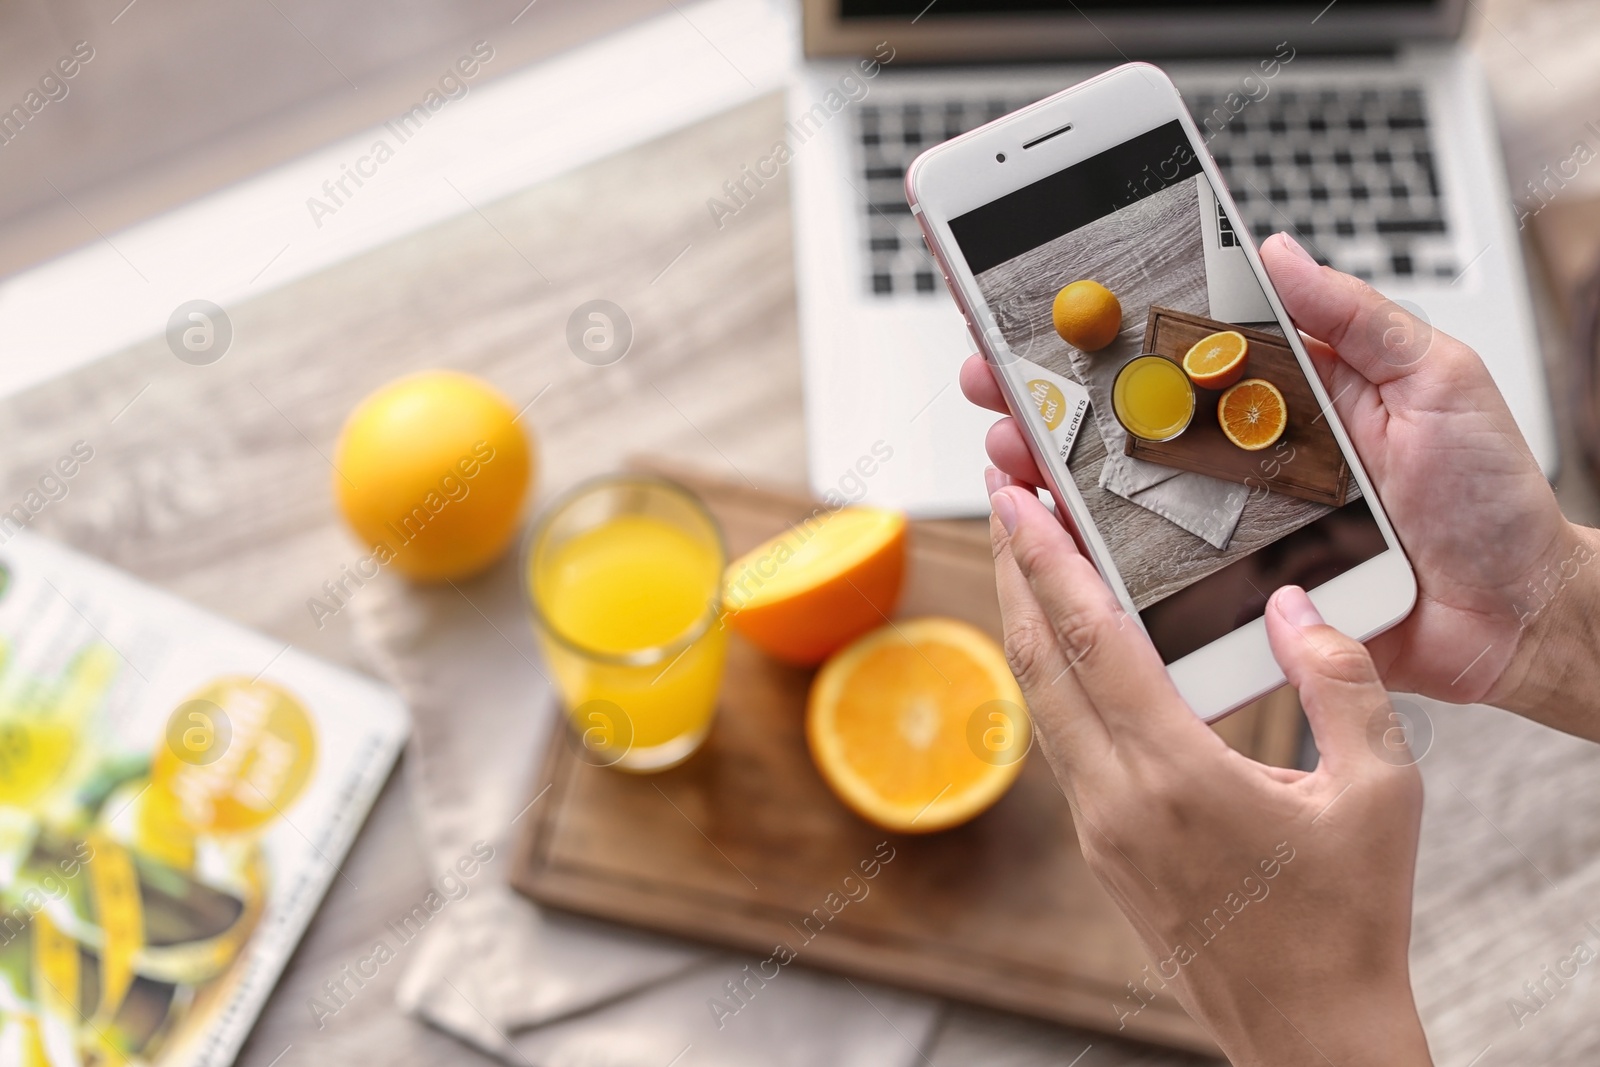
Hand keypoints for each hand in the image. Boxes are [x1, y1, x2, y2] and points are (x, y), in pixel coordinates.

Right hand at [964, 232, 1599, 734]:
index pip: (1181, 349)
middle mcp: (1248, 453)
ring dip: (1055, 465)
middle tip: (992, 371)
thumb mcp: (1435, 378)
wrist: (1513, 613)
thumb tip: (1274, 250)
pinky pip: (1154, 567)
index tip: (1046, 304)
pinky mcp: (1235, 585)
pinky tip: (1051, 526)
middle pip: (1131, 416)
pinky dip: (1094, 550)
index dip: (1112, 328)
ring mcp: (1234, 520)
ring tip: (1009, 444)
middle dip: (1053, 392)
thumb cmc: (1488, 498)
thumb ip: (1354, 316)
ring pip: (1126, 488)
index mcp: (1287, 394)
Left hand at [988, 484, 1430, 1063]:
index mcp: (1178, 778)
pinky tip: (1068, 649)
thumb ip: (1343, 685)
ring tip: (1029, 556)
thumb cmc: (1350, 922)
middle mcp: (1118, 800)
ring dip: (1028, 623)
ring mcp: (1100, 829)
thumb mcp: (1381, 794)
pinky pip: (1063, 743)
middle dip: (1016, 571)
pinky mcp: (1101, 850)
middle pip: (1039, 661)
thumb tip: (1292, 606)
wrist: (1311, 1037)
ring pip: (1041, 702)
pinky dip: (1054, 679)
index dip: (1050, 560)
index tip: (1019, 498)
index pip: (1092, 641)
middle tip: (1006, 497)